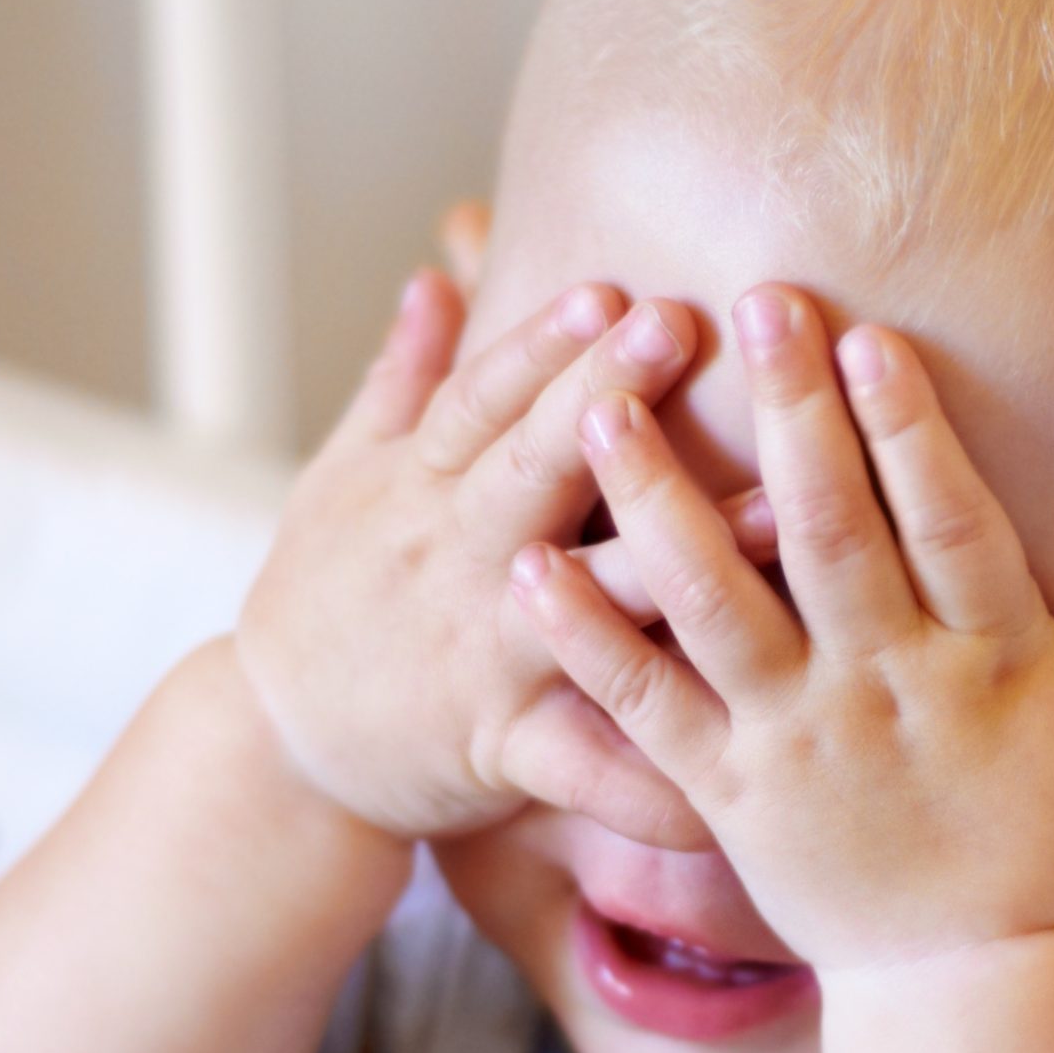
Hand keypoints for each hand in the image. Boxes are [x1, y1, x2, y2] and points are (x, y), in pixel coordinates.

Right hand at [234, 271, 776, 848]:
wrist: (277, 748)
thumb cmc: (326, 600)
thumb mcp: (343, 479)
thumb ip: (404, 382)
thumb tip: (441, 274)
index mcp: (425, 488)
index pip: (483, 399)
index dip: (539, 341)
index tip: (609, 285)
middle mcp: (457, 559)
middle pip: (532, 467)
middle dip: (606, 396)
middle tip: (681, 325)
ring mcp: (484, 653)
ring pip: (588, 600)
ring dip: (677, 559)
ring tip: (776, 520)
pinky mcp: (503, 745)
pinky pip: (587, 766)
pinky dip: (654, 778)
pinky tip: (732, 777)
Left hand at [509, 285, 1053, 972]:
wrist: (978, 989)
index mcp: (991, 662)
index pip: (949, 522)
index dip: (909, 426)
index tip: (866, 335)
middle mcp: (884, 688)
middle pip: (827, 533)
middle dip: (786, 414)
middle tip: (747, 302)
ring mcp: (795, 741)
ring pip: (715, 603)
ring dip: (654, 499)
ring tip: (597, 404)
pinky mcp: (727, 792)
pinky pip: (647, 707)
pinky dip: (585, 638)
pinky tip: (527, 567)